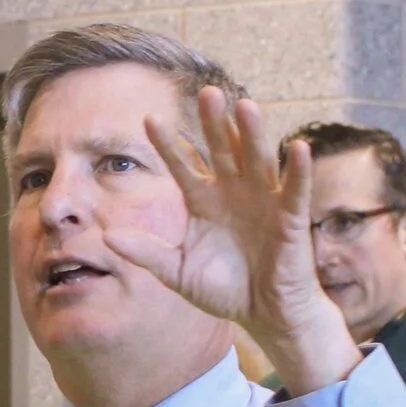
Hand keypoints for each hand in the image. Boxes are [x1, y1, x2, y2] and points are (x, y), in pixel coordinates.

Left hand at [104, 87, 361, 395]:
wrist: (262, 313)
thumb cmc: (222, 288)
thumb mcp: (176, 272)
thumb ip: (146, 253)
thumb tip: (107, 237)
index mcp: (203, 201)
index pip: (183, 166)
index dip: (169, 145)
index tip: (148, 120)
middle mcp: (234, 193)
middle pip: (222, 151)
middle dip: (214, 124)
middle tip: (206, 93)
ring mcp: (264, 202)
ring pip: (257, 161)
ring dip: (253, 134)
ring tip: (246, 106)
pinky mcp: (291, 219)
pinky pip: (295, 191)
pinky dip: (297, 171)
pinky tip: (298, 147)